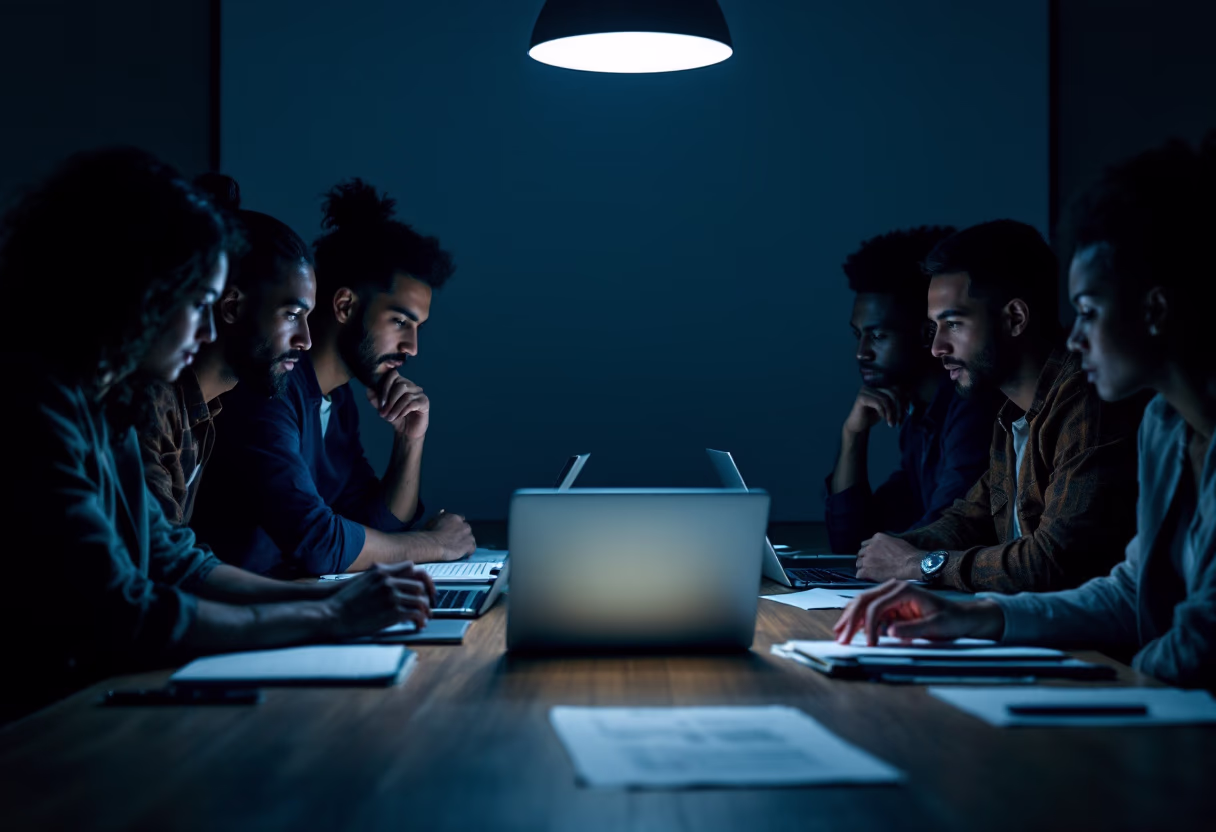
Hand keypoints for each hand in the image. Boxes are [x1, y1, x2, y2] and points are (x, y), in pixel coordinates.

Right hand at [324, 561, 435, 638]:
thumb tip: (393, 580)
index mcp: (383, 572)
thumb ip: (380, 576)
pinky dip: (420, 620)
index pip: (414, 569)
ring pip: (420, 601)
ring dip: (425, 610)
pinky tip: (418, 625)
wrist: (332, 614)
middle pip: (420, 586)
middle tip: (428, 605)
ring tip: (425, 617)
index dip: (424, 580)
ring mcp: (392, 597)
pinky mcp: (393, 612)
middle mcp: (389, 582)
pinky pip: (416, 615)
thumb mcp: (363, 580)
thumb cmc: (345, 600)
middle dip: (427, 597)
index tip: (426, 588)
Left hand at [367, 373, 428, 438]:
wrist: (406, 431)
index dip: (385, 385)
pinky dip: (403, 411)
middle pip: (400, 385)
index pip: (393, 374)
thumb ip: (374, 398)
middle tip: (383, 413)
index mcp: (400, 383)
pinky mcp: (424, 402)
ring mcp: (419, 393)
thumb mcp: (381, 407)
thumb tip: (368, 388)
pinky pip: (412, 403)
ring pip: (406, 396)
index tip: (380, 401)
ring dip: (395, 408)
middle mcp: (411, 385)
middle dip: (389, 400)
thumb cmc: (394, 416)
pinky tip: (400, 417)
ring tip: (389, 418)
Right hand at [422, 511, 475, 561]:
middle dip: (462, 532)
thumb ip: (440, 516)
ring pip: (471, 538)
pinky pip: (472, 548)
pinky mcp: (469, 545)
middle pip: (466, 528)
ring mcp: (468, 535)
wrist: (433, 544)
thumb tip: (443, 512)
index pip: (460, 518)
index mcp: (455, 517)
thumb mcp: (433, 520)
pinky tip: (465, 555)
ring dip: (466, 542)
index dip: (457, 524)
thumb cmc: (430, 532)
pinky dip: (469, 551)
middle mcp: (464, 525)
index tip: (453, 528)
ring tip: (460, 548)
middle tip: (455, 539)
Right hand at [833, 580, 1004, 645]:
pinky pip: (869, 611)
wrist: (961, 617)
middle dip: (850, 620)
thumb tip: (889, 632)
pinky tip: (850, 629)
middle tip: (841, 638)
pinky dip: (858, 620)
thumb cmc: (951, 620)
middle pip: (864, 601)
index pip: (877, 605)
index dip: (869, 625)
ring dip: (850, 619)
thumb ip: (913, 629)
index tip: (869, 644)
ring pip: (862, 604)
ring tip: (839, 633)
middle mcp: (894, 588)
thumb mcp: (936, 626)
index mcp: (904, 590)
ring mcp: (890, 596)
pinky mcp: (891, 606)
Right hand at [843, 386, 902, 434]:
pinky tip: (883, 419)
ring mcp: (865, 390)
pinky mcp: (861, 398)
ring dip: (891, 413)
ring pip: (886, 399)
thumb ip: (896, 400)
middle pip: (893, 393)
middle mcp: (871, 385)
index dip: (904, 400)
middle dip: (899, 408)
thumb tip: (910, 396)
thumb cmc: (873, 417)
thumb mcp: (888, 408)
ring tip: (892, 423)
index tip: (906, 412)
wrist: (858, 427)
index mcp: (878, 385)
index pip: (896, 388)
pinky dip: (883, 413)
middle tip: (900, 421)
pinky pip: (878, 404)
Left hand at [855, 533, 923, 580]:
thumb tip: (882, 548)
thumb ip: (884, 543)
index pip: (865, 544)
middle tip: (870, 565)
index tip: (871, 556)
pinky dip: (862, 576)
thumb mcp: (895, 541)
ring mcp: (867, 559)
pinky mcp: (867, 570)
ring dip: (863, 567)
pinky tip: (867, 578)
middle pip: (860, 553)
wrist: (911, 564)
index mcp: (876, 538)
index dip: (868, 551)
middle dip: (864, 559)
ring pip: (858, 563)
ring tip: (869, 572)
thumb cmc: (908, 553)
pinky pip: (859, 574)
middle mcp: (869, 547)